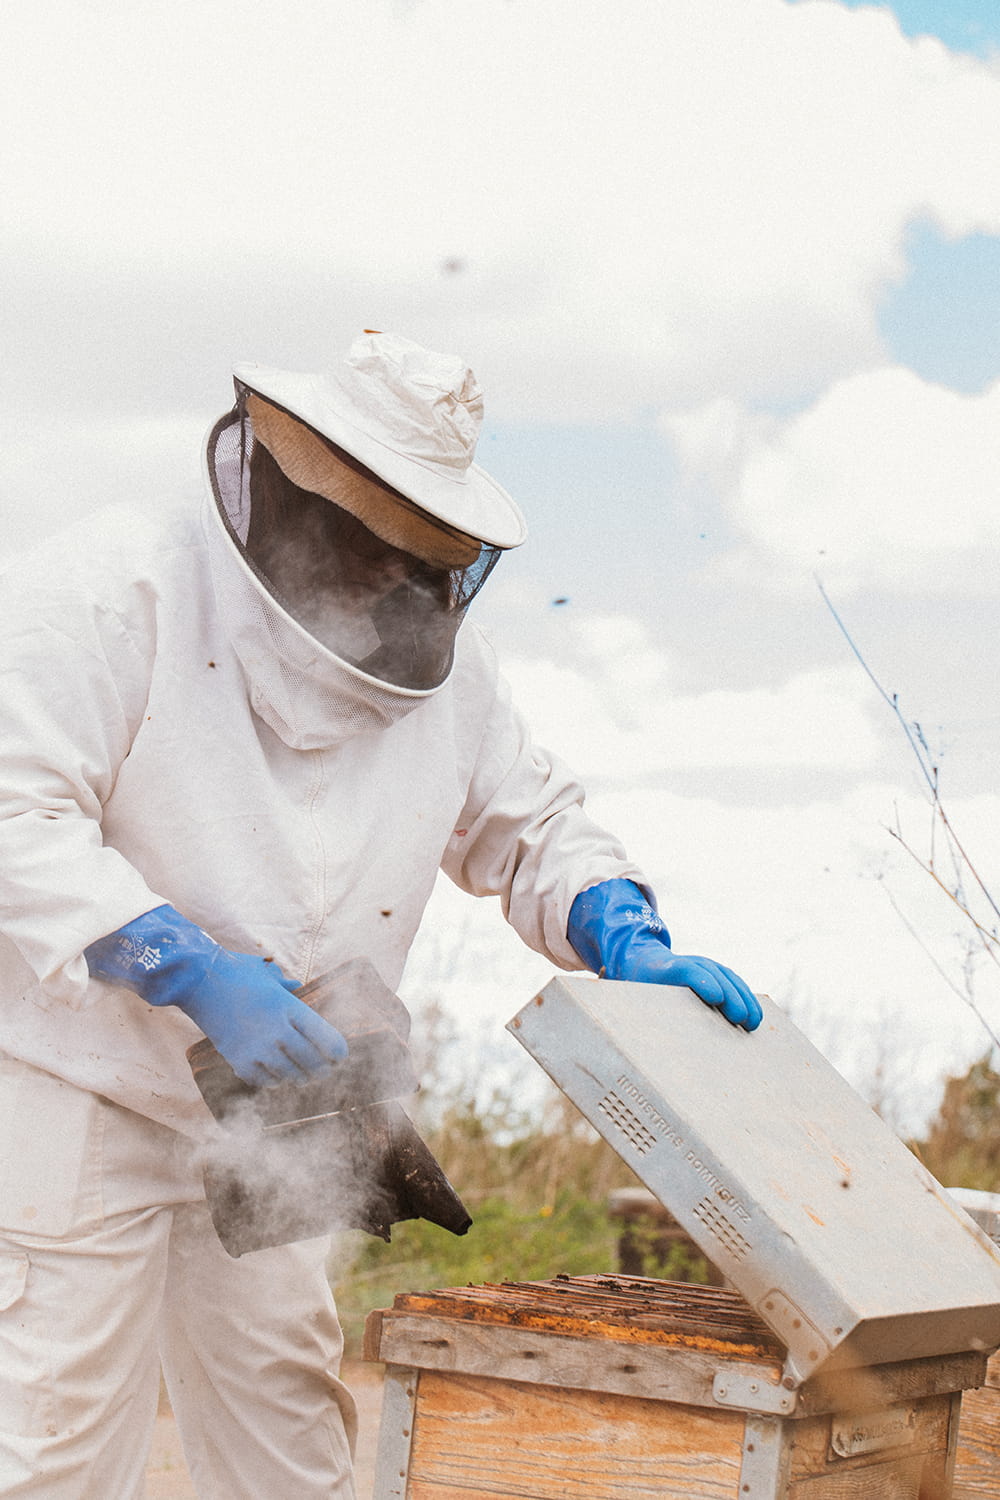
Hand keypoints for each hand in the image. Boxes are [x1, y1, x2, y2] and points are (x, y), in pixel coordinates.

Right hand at [86, 904, 347, 1084]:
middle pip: (314, 1063)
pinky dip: (274, 1081)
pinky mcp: (239, 1061)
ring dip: (299, 1077)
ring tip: (302, 1076)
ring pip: (292, 1076)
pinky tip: (276, 1076)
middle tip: (323, 1071)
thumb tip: (298, 987)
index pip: (328, 1041)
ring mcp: (258, 1049)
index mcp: (290, 1008)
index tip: (339, 1055)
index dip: (338, 1052)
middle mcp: (278, 1031)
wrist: (198, 981)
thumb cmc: (236, 972)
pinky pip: (265, 1082)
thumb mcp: (267, 974)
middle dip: (322, 1069)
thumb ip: (286, 984)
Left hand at [567, 879, 761, 1031]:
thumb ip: (610, 1005)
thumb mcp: (615, 992)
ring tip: (753, 1021)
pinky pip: (730, 979)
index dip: (700, 981)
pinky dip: (745, 994)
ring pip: (724, 974)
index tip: (713, 997)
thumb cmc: (624, 983)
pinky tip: (755, 1015)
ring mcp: (696, 963)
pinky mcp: (708, 972)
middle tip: (742, 1019)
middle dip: (729, 994)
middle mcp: (680, 962)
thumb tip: (597, 1028)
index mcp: (655, 969)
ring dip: (742, 995)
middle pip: (709, 972)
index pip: (682, 970)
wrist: (632, 955)